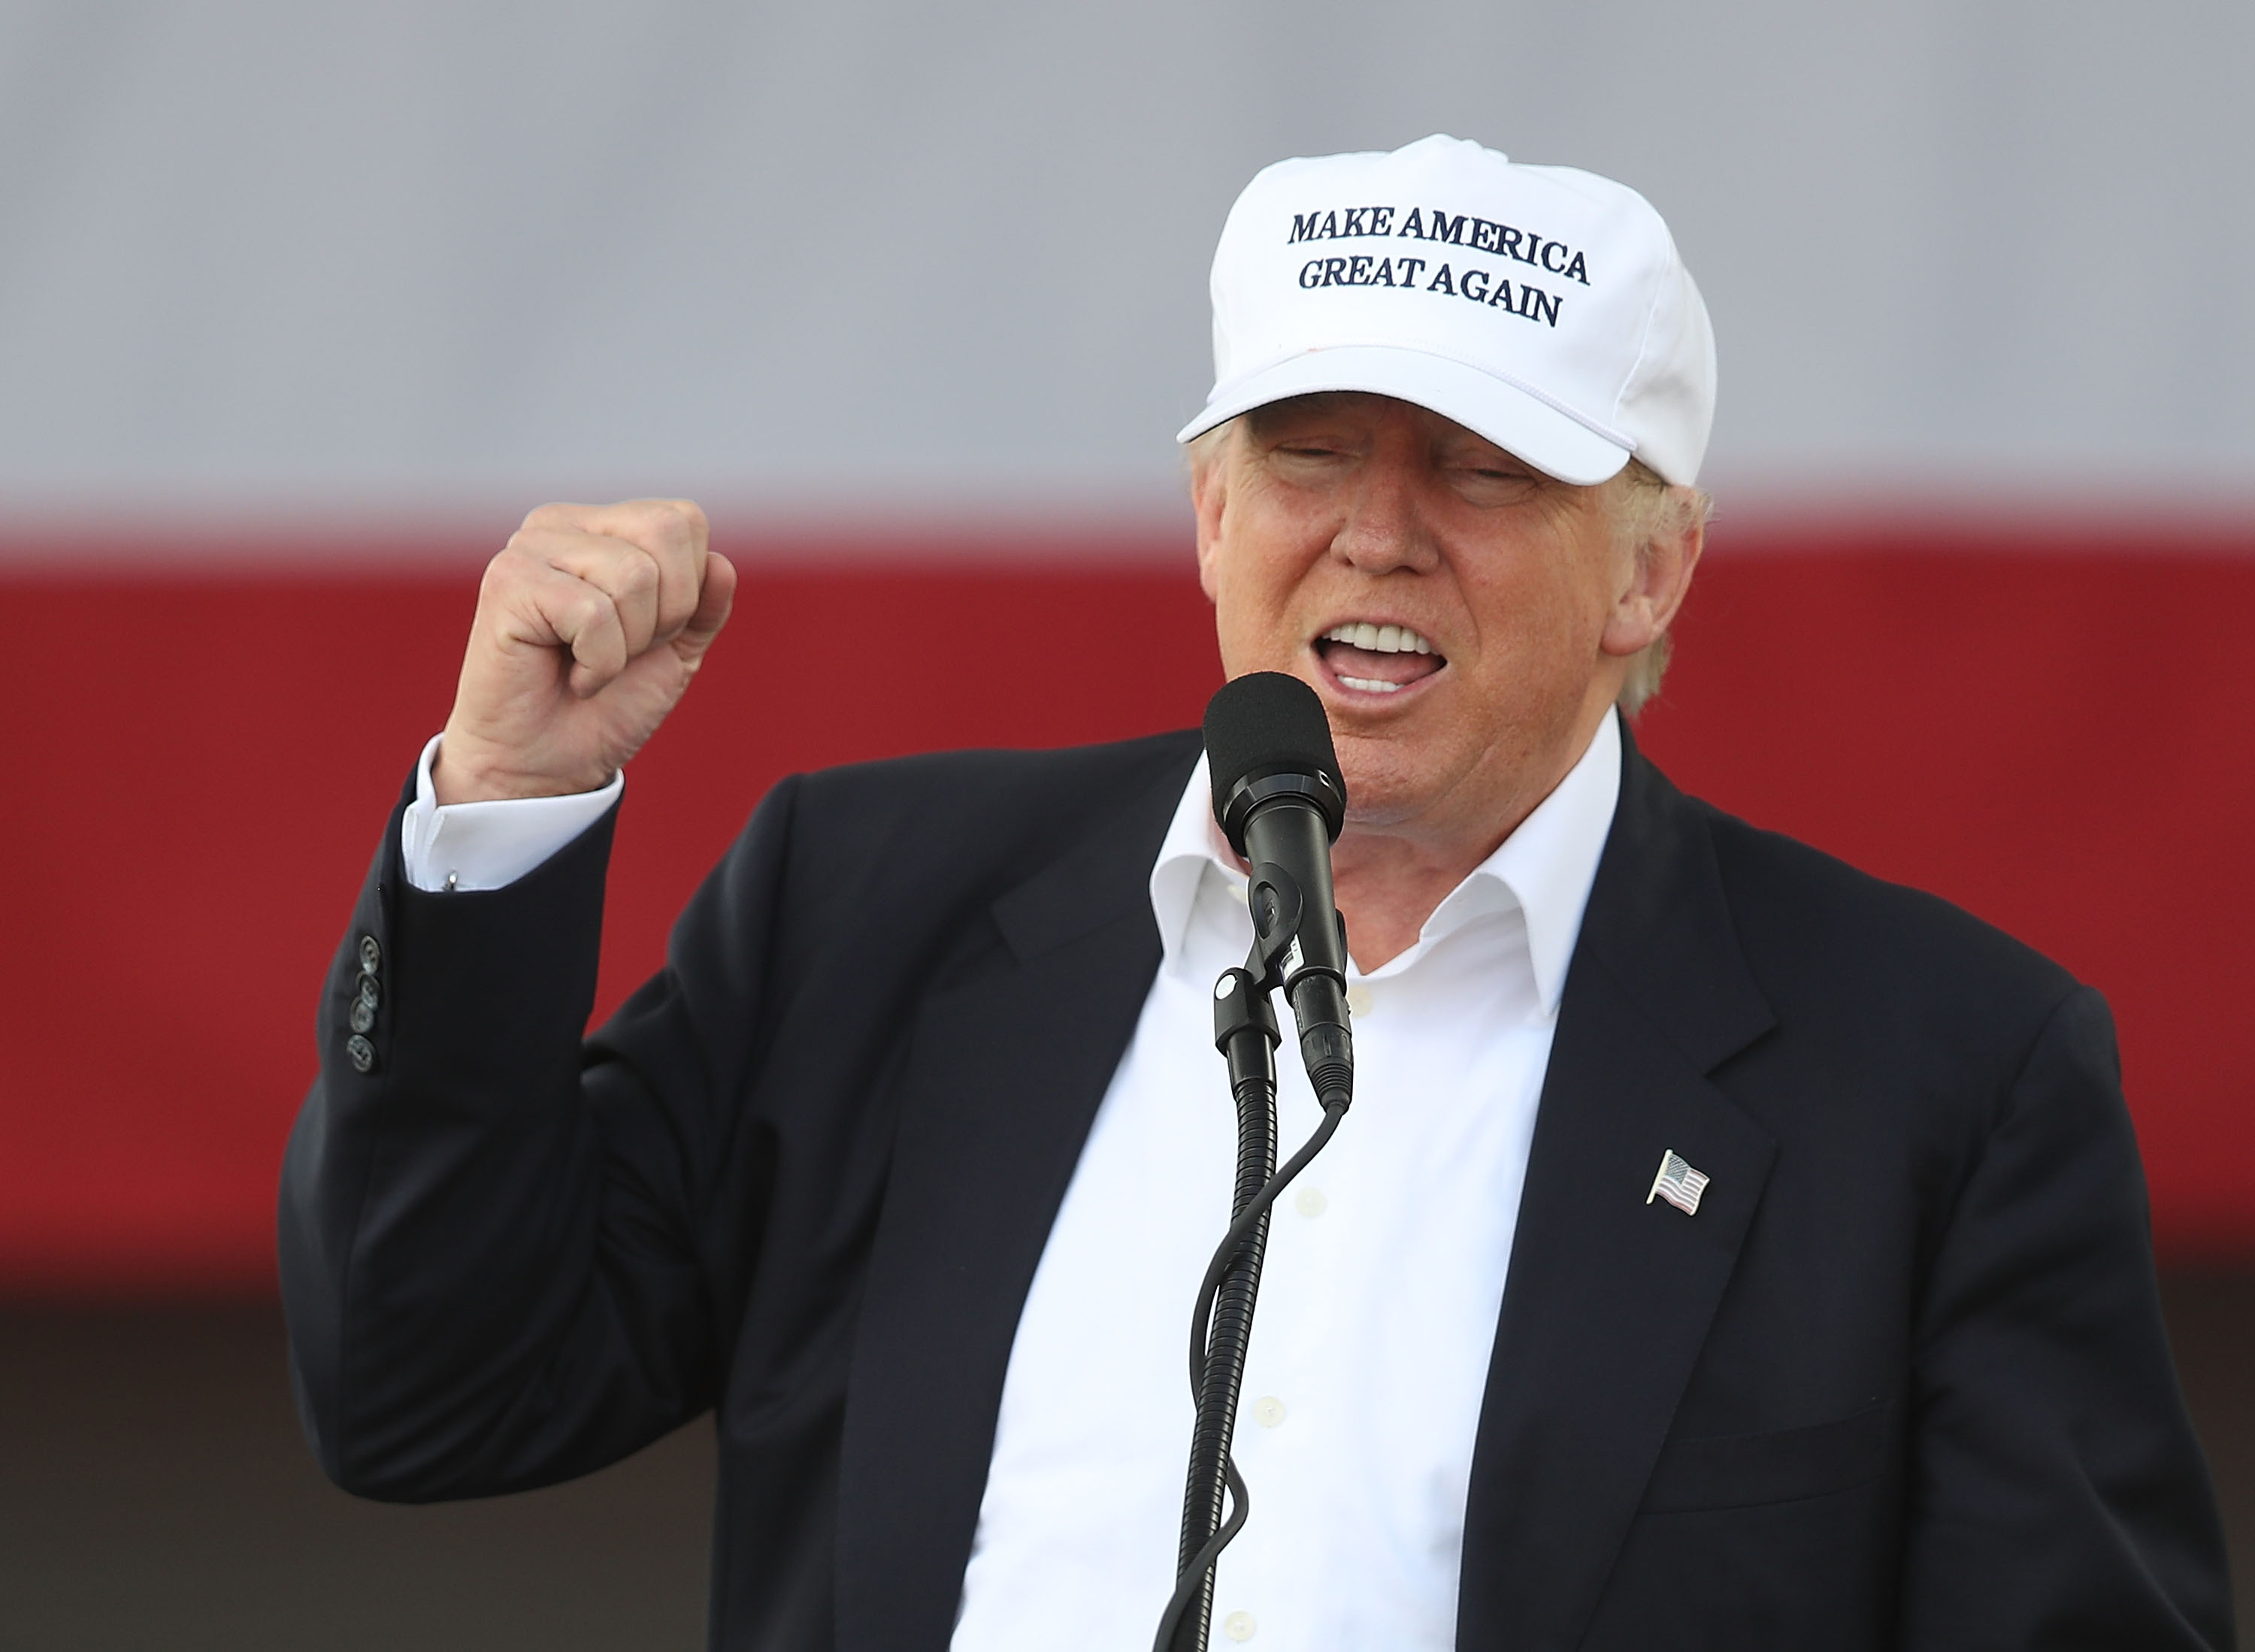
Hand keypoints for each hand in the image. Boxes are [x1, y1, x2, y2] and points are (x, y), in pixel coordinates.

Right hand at [434, 499, 735, 802]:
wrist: (549, 764)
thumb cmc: (608, 703)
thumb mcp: (678, 651)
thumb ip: (705, 606)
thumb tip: (720, 563)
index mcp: (602, 527)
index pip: (684, 520)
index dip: (689, 589)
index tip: (648, 634)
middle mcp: (561, 525)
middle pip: (665, 532)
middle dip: (667, 611)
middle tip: (625, 650)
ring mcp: (529, 548)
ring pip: (634, 575)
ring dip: (630, 644)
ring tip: (592, 664)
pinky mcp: (507, 582)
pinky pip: (594, 613)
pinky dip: (599, 663)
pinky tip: (573, 677)